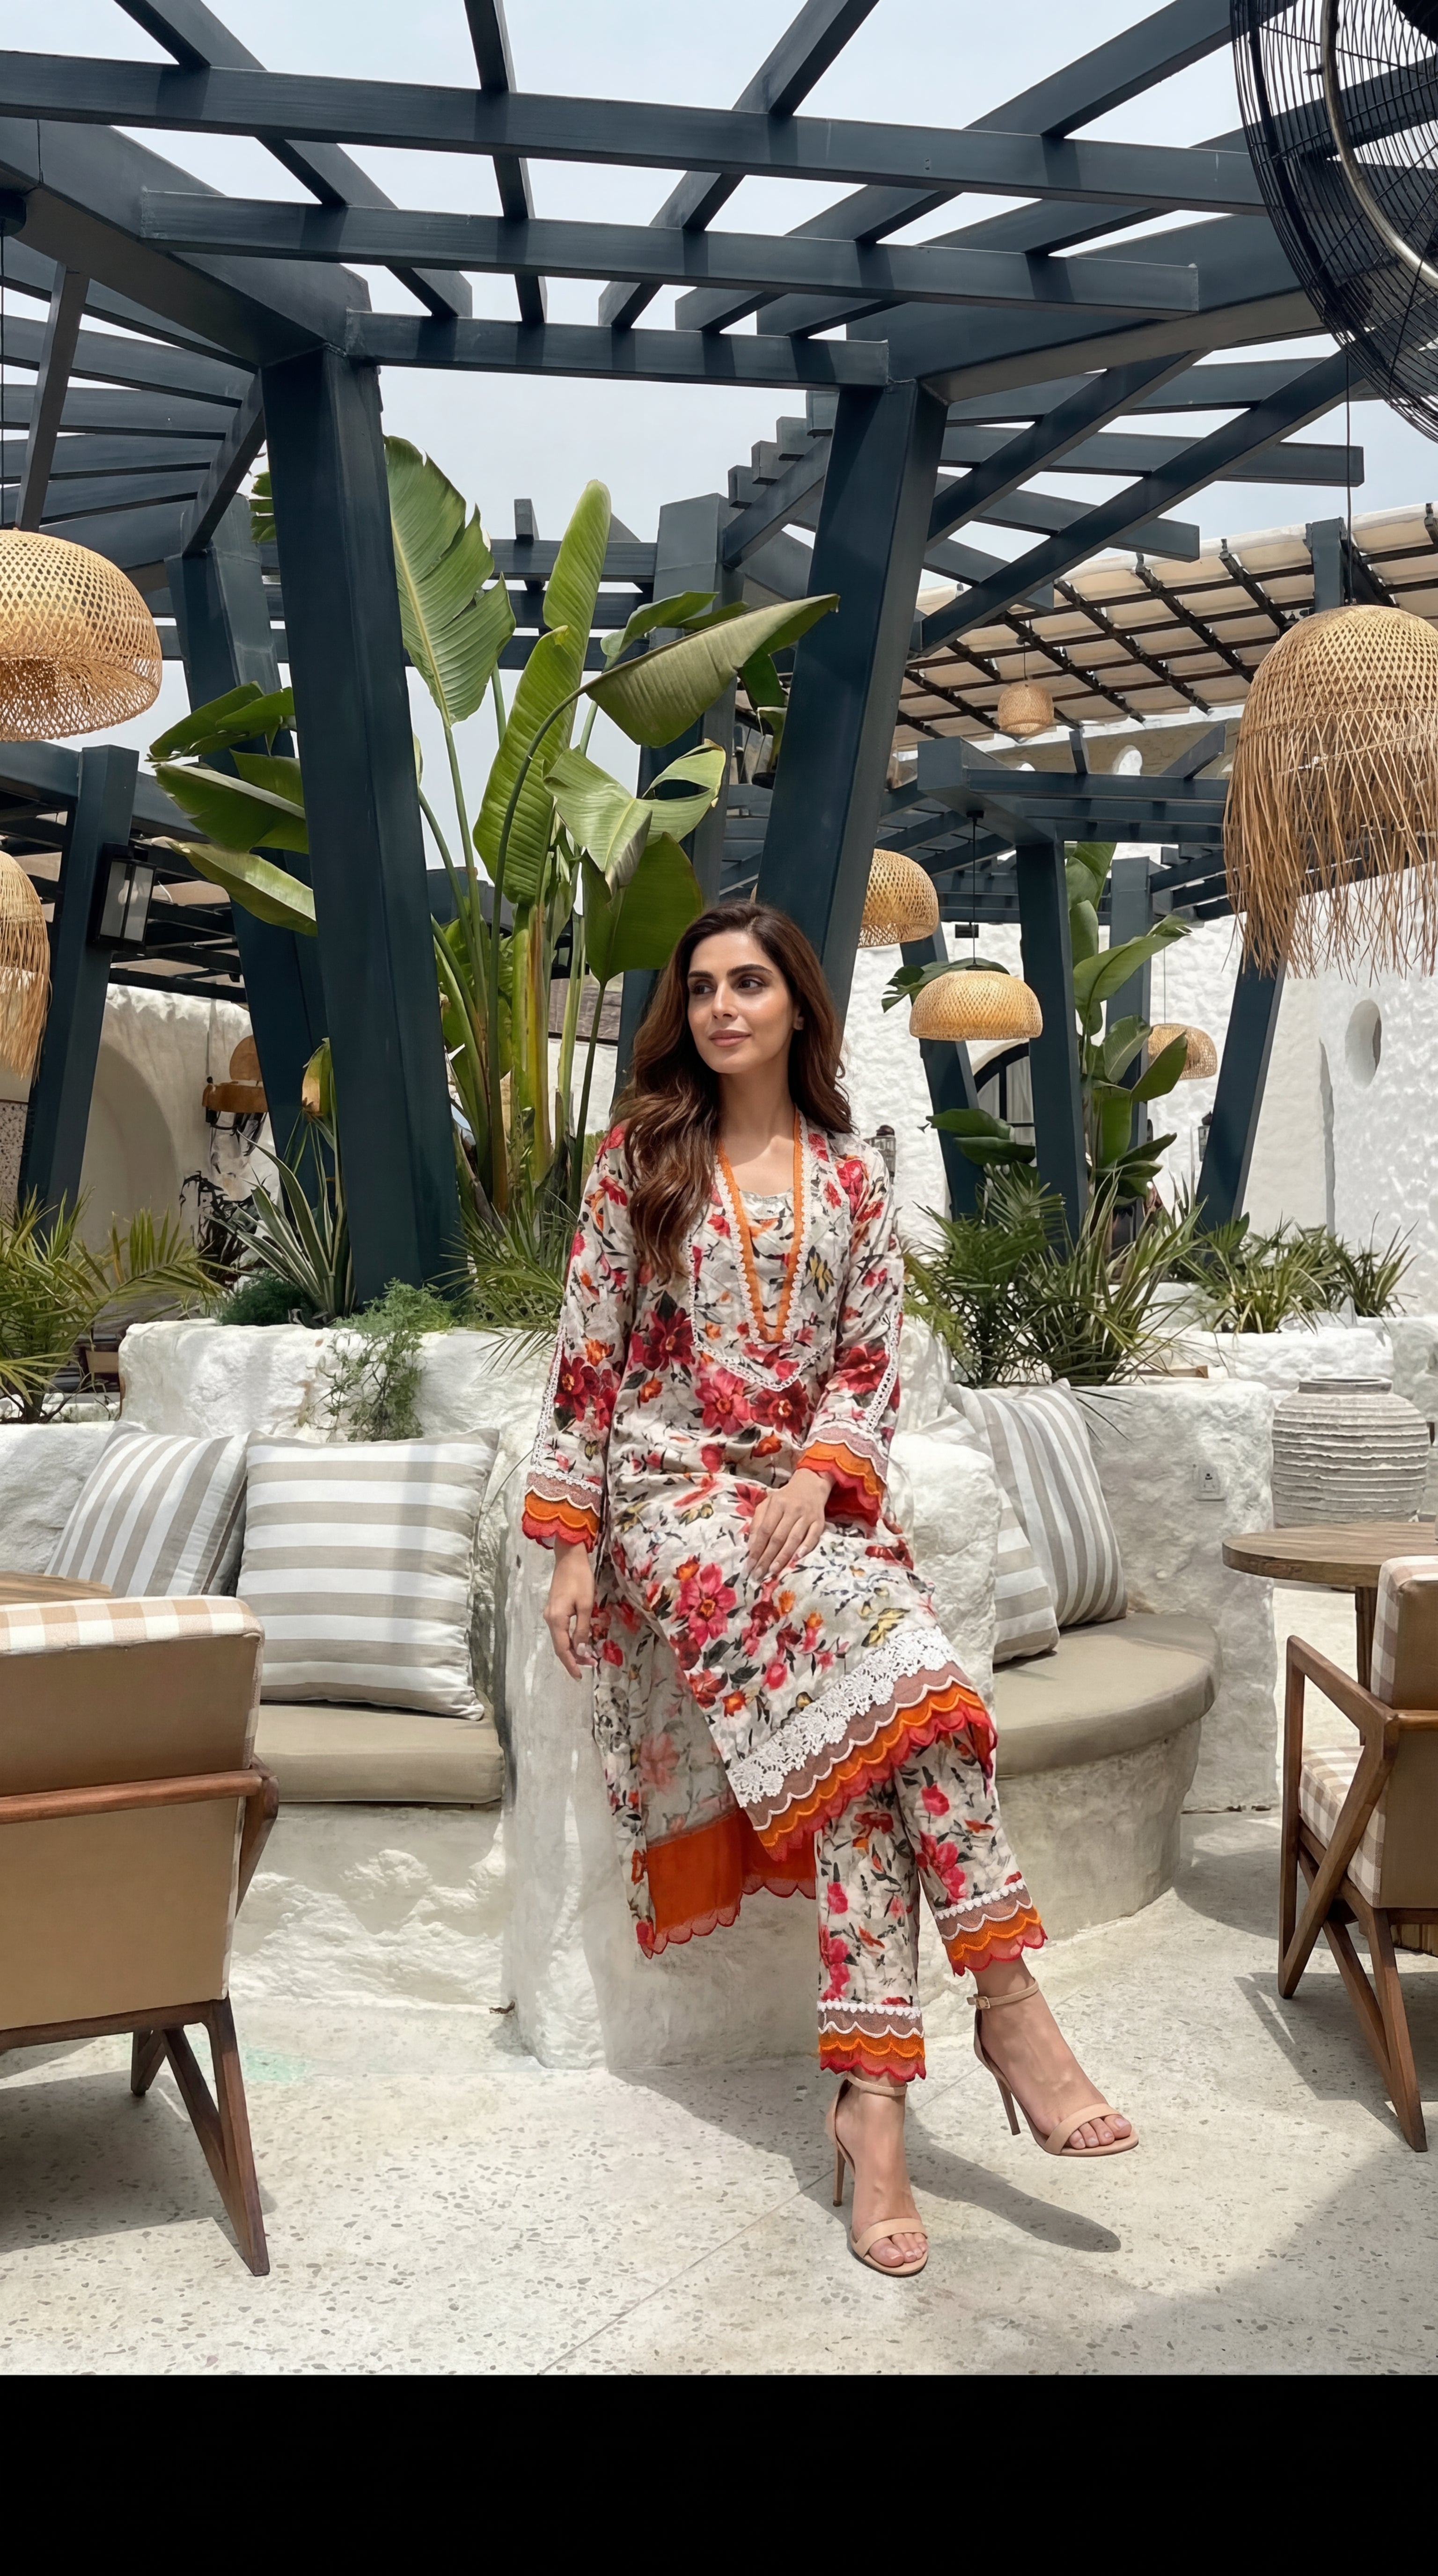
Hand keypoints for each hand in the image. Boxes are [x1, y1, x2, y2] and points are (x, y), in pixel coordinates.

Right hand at [544, 1538, 595, 1677]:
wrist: (569, 1557)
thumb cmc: (580, 1579)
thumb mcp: (586, 1605)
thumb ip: (582, 1629)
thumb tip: (581, 1650)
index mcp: (557, 1620)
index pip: (562, 1649)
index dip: (571, 1664)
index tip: (580, 1676)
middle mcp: (550, 1619)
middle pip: (560, 1646)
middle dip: (573, 1658)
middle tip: (590, 1665)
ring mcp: (550, 1614)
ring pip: (560, 1639)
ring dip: (572, 1649)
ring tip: (588, 1656)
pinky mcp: (554, 1609)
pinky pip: (561, 1630)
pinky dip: (570, 1639)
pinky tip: (580, 1640)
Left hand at [746, 1467, 831, 1578]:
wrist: (811, 1484)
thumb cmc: (785, 1498)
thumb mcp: (768, 1504)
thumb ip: (758, 1522)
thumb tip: (751, 1545)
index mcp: (776, 1504)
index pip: (764, 1530)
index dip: (757, 1548)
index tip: (750, 1565)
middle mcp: (792, 1510)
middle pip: (778, 1537)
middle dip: (767, 1557)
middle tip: (758, 1574)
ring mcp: (807, 1516)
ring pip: (794, 1539)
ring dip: (783, 1556)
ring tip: (773, 1571)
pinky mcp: (820, 1521)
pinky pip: (813, 1537)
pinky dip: (805, 1547)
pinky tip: (797, 1559)